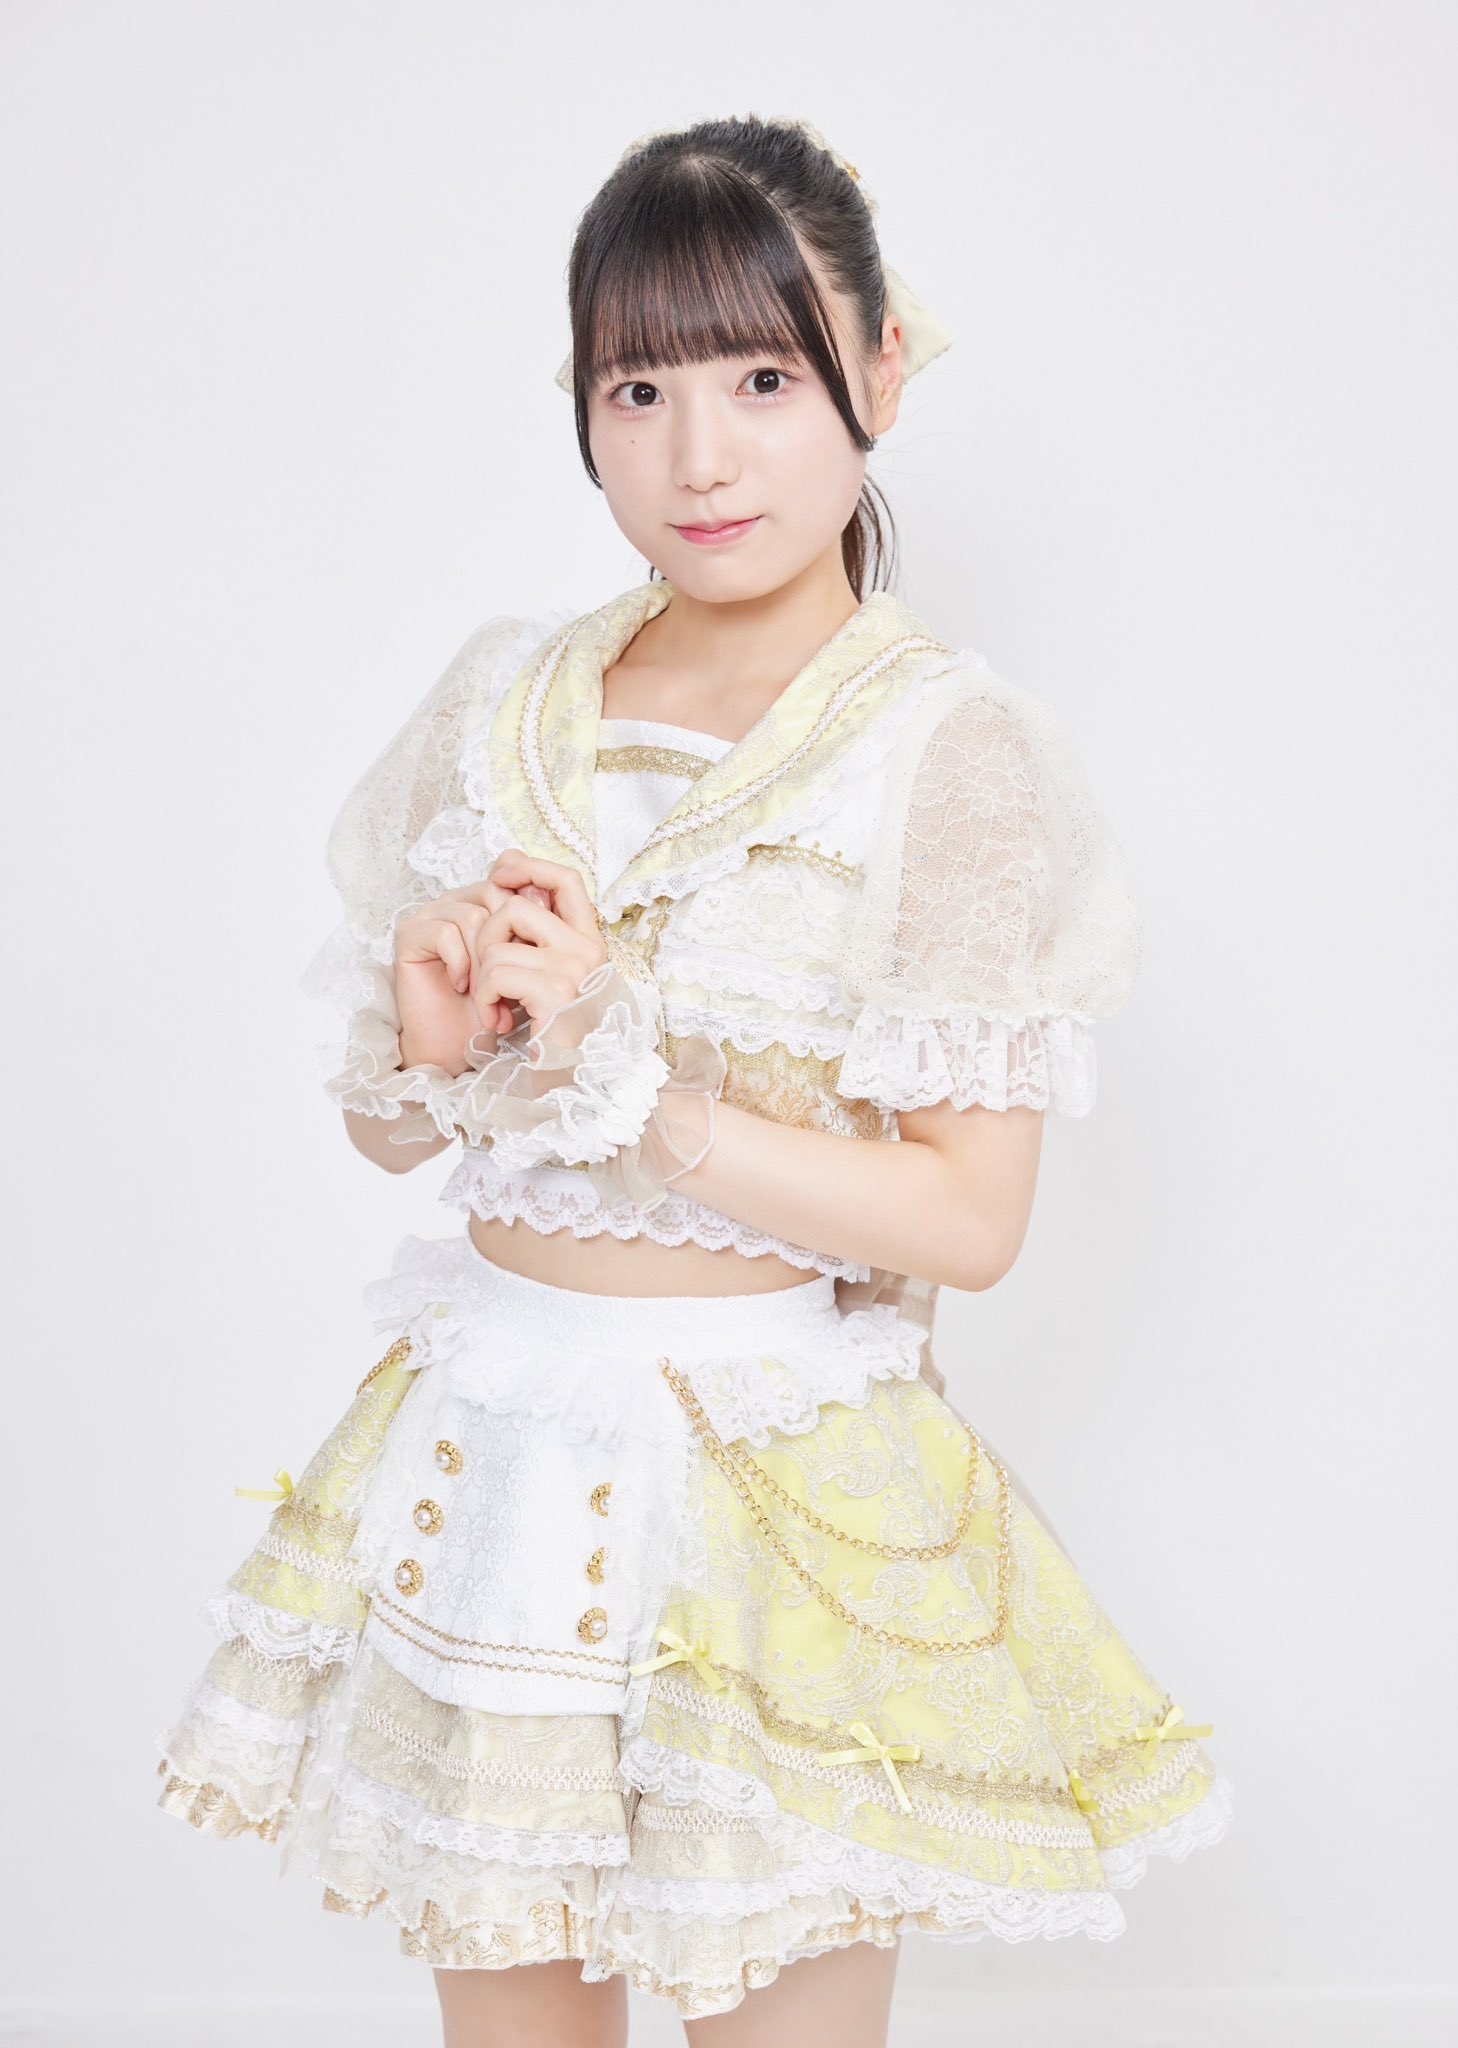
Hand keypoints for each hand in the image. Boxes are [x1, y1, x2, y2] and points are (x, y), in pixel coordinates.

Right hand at [393, 877, 525, 1075]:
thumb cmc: (493, 1005)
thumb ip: (531, 926)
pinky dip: (459, 964)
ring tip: (487, 994)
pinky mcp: (409, 934)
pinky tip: (461, 987)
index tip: (537, 946)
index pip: (510, 875)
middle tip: (511, 980)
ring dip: (484, 961)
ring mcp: (430, 915)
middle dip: (507, 941)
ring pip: (471, 916)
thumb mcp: (525, 962)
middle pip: (493, 893)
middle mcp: (456, 900)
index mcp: (484, 899)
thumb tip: (545, 893)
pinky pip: (444, 933)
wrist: (458, 1044)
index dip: (527, 907)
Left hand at [473, 849, 608, 1031]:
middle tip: (487, 975)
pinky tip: (496, 1020)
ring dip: (483, 978)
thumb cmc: (560, 1040)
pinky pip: (495, 973)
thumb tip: (506, 888)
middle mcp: (588, 951)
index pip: (567, 878)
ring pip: (499, 944)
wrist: (577, 1089)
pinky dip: (484, 998)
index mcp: (591, 944)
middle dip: (486, 938)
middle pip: (517, 906)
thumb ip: (538, 943)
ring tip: (494, 1007)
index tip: (500, 875)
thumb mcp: (554, 983)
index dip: (528, 867)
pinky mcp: (554, 994)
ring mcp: (574, 971)